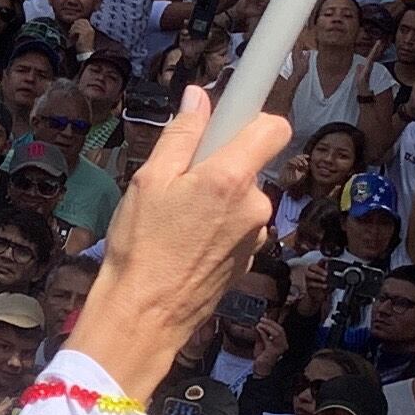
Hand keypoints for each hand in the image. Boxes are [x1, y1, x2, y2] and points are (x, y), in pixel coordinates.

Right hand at [82, 90, 291, 395]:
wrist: (144, 315)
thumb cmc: (140, 245)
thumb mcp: (149, 181)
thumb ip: (181, 136)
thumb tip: (199, 98)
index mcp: (231, 178)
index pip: (274, 128)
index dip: (254, 118)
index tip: (232, 119)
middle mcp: (255, 206)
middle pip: (251, 164)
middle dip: (221, 165)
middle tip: (180, 182)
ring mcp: (255, 236)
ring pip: (243, 198)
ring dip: (219, 200)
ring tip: (178, 219)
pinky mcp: (248, 260)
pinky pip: (239, 227)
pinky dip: (218, 227)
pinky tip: (186, 243)